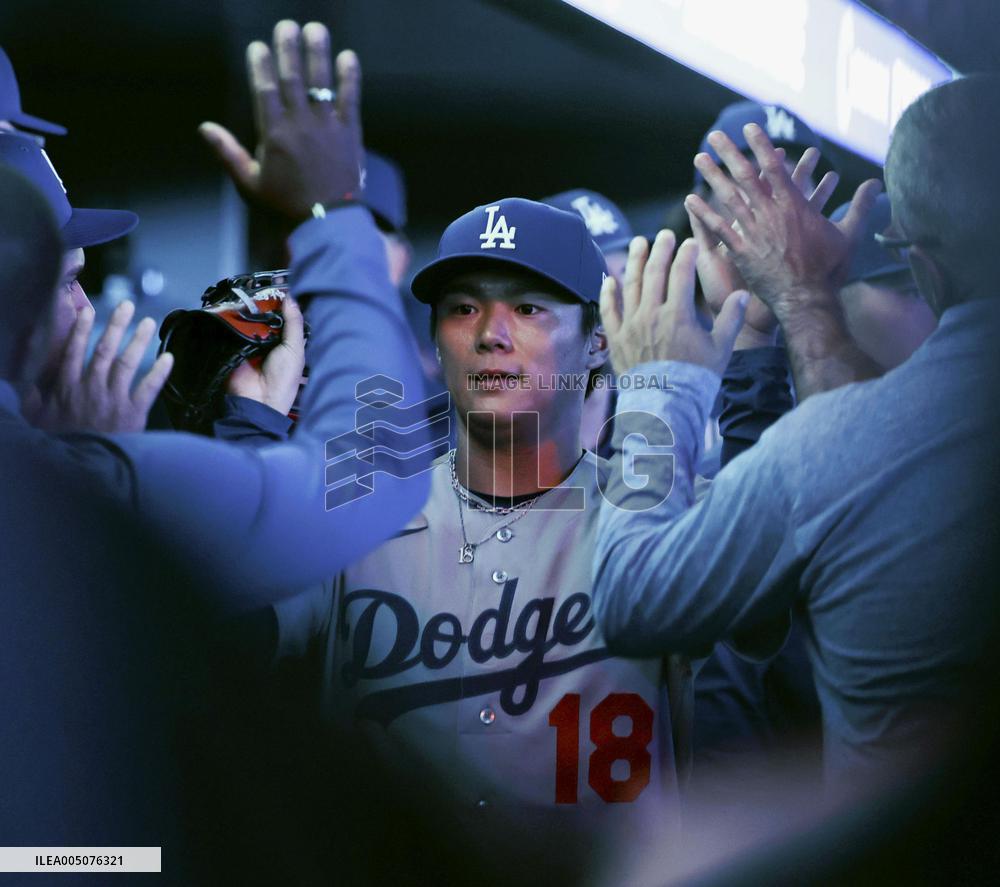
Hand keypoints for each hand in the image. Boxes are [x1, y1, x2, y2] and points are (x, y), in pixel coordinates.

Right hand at [23, 301, 173, 432]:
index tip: (89, 310)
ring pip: (127, 363)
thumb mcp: (39, 417)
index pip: (74, 351)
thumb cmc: (62, 441)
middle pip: (105, 350)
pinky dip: (159, 373)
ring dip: (138, 341)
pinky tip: (169, 358)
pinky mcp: (133, 413)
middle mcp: (91, 388)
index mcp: (68, 388)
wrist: (84, 466)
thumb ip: (34, 396)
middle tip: (127, 305)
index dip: (81, 329)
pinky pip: (149, 389)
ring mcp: (113, 399)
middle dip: (116, 325)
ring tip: (148, 323)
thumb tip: (24, 380)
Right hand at [199, 20, 362, 220]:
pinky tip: (349, 56)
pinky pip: (350, 99)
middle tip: (287, 26)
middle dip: (288, 48)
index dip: (261, 64)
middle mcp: (299, 123)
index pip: (264, 88)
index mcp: (273, 133)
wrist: (326, 222)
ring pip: (321, 81)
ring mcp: (327, 126)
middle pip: (292, 77)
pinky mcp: (350, 133)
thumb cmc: (285, 205)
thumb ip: (228, 152)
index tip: (259, 45)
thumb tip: (204, 128)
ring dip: (318, 52)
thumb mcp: (249, 183)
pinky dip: (349, 77)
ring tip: (316, 29)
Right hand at [225, 296, 305, 413]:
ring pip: (248, 319)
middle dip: (263, 304)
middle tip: (260, 287)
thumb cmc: (283, 379)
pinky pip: (233, 328)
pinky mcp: (233, 345)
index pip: (283, 317)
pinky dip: (234, 320)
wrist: (259, 400)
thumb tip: (291, 298)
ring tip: (247, 295)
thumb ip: (294, 323)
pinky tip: (234, 308)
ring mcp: (249, 342)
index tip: (279, 284)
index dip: (281, 303)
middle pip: (264, 315)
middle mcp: (268, 341)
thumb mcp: (295, 349)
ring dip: (248, 310)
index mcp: (286, 342)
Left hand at [600, 231, 748, 376]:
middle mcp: (651, 315)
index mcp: (678, 315)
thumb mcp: (721, 349)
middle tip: (664, 235)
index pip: (681, 274)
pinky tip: (609, 278)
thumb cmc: (696, 379)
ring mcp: (630, 326)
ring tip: (638, 243)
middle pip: (654, 273)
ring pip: (630, 285)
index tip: (690, 244)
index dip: (686, 255)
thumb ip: (731, 319)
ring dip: (633, 261)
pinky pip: (609, 311)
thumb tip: (742, 295)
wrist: (666, 407)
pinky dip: (608, 293)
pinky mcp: (616, 339)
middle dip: (660, 250)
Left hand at [685, 123, 880, 321]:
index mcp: (795, 206)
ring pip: (728, 198)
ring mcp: (754, 232)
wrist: (809, 300)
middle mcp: (771, 214)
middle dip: (729, 153)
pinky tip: (690, 200)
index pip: (774, 168)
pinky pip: (718, 228)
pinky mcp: (741, 252)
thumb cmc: (829, 270)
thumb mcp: (849, 235)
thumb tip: (877, 183)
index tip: (749, 128)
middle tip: (715, 136)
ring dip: (712, 177)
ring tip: (698, 159)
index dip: (761, 146)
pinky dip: (704, 213)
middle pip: (746, 176)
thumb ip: (861, 206)